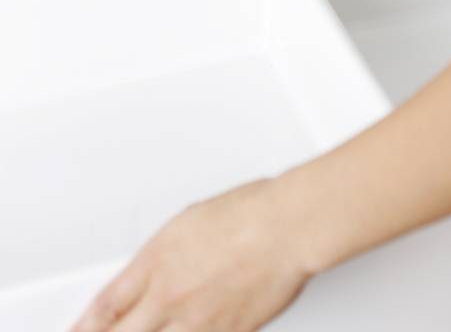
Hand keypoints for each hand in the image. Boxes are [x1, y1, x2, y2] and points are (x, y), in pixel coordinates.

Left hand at [68, 177, 310, 331]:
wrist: (286, 229)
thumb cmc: (249, 214)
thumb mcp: (189, 222)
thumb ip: (162, 257)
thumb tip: (149, 279)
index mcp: (157, 260)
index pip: (106, 305)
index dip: (87, 326)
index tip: (81, 331)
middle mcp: (169, 296)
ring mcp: (195, 321)